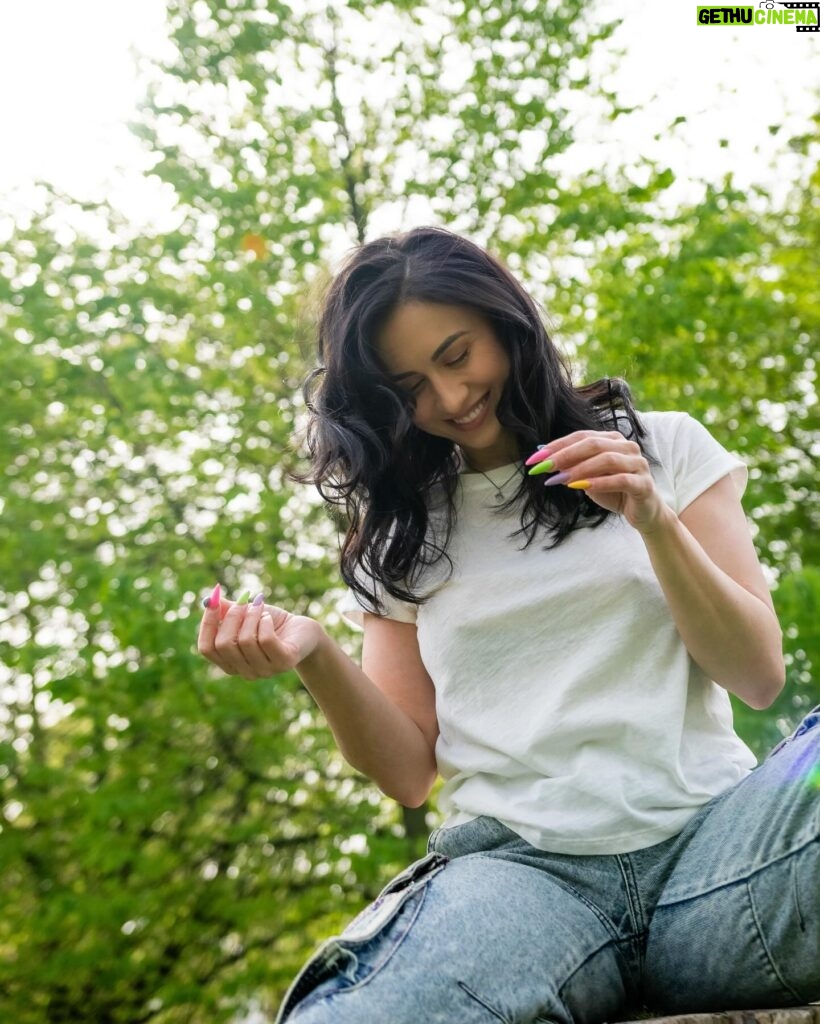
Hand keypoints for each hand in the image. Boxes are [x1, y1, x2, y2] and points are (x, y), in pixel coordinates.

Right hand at [197, 589, 323, 679]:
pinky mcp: (284, 662)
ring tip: (261, 609)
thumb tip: (209, 601)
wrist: (304, 632)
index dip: (207, 624)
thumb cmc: (271, 624)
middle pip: (223, 644)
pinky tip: (271, 618)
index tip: (212, 602)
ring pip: (245, 640)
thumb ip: (226, 610)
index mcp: (230, 662)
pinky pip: (266, 640)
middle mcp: (245, 671)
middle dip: (232, 617)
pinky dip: (266, 622)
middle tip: (244, 602)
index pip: (207, 648)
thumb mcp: (246, 614)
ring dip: (252, 616)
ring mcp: (265, 670)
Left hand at [527, 430, 668, 534]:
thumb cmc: (614, 491)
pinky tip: (582, 488)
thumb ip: (572, 467)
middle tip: (544, 467)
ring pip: (607, 459)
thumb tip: (544, 459)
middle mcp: (627, 446)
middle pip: (593, 444)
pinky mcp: (643, 484)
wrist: (643, 512)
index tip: (535, 459)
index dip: (557, 446)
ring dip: (580, 469)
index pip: (581, 437)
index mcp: (613, 440)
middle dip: (565, 455)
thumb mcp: (588, 477)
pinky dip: (600, 482)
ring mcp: (638, 464)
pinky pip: (621, 479)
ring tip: (561, 479)